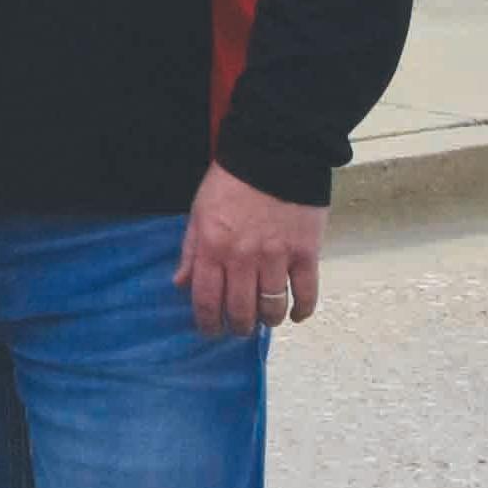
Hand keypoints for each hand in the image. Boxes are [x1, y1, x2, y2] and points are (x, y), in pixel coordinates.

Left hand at [178, 167, 324, 336]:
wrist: (274, 156)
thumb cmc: (231, 183)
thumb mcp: (198, 213)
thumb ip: (190, 251)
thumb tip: (181, 284)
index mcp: (212, 248)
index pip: (206, 299)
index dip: (208, 322)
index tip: (211, 331)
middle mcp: (242, 258)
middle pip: (240, 309)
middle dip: (239, 326)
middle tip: (239, 328)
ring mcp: (276, 257)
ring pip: (272, 305)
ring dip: (268, 320)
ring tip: (265, 320)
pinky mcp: (306, 252)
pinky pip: (306, 291)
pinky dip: (302, 309)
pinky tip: (296, 314)